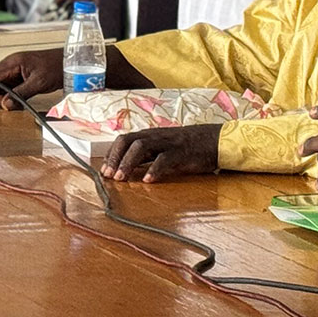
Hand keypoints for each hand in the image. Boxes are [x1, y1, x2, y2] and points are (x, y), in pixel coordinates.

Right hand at [0, 49, 63, 109]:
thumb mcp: (39, 82)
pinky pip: (5, 86)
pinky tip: (12, 101)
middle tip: (1, 105)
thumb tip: (5, 105)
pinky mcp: (18, 76)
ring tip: (9, 104)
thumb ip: (20, 94)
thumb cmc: (56, 67)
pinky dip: (5, 95)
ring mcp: (13, 70)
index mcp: (12, 62)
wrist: (68, 62)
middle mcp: (9, 65)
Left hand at [102, 124, 221, 182]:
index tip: (103, 171)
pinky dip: (154, 169)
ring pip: (141, 147)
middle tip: (107, 175)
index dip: (111, 154)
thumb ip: (145, 156)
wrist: (214, 140)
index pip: (123, 140)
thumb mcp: (162, 148)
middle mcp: (154, 136)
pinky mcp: (181, 152)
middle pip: (127, 141)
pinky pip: (165, 159)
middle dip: (115, 157)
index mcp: (148, 135)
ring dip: (128, 162)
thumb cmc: (186, 147)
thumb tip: (125, 168)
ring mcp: (167, 143)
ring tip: (121, 178)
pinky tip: (147, 180)